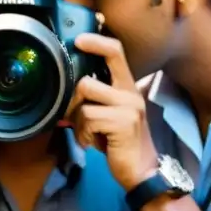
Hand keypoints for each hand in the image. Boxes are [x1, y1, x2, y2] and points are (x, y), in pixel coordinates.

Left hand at [68, 34, 157, 190]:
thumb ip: (98, 96)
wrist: (141, 170)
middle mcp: (130, 92)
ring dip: (77, 122)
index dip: (95, 42)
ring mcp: (128, 107)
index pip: (115, 51)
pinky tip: (93, 142)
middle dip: (73, 103)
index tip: (78, 40)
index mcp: (127, 85)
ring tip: (88, 133)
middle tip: (76, 118)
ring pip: (84, 102)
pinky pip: (87, 119)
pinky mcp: (122, 122)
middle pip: (87, 81)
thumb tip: (69, 86)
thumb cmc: (120, 141)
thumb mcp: (112, 113)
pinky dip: (83, 134)